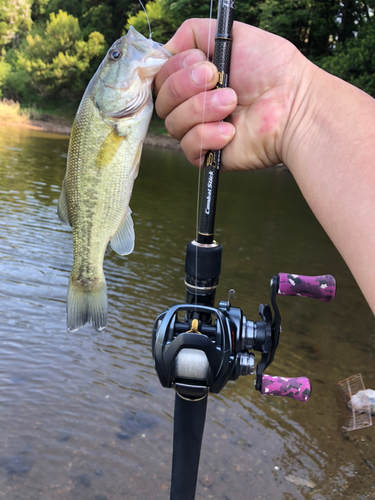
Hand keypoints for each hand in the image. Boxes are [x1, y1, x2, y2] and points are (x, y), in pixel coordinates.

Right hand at [155, 19, 317, 171]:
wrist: (293, 105)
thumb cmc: (272, 69)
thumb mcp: (232, 34)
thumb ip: (194, 32)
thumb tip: (166, 48)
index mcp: (196, 77)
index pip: (160, 76)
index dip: (174, 68)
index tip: (202, 61)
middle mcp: (194, 103)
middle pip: (162, 100)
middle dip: (187, 86)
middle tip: (218, 80)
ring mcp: (200, 129)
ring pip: (172, 124)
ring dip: (202, 110)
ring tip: (233, 104)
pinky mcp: (209, 154)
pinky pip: (189, 147)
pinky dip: (208, 136)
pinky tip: (231, 131)